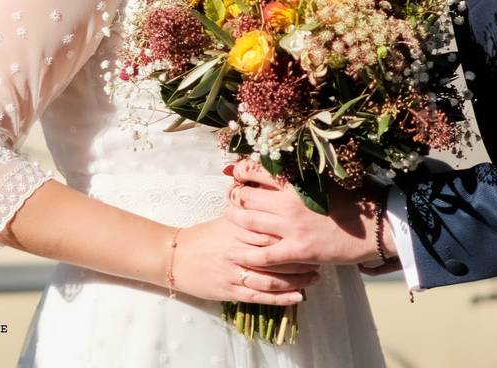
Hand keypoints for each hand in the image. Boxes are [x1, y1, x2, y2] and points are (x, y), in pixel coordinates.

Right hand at [170, 217, 319, 305]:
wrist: (175, 257)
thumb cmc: (204, 236)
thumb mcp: (226, 218)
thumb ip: (249, 213)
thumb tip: (272, 199)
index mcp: (239, 228)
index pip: (274, 230)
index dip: (295, 233)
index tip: (313, 233)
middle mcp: (239, 249)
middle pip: (278, 254)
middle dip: (302, 257)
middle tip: (321, 256)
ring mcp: (234, 272)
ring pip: (272, 278)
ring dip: (297, 280)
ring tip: (315, 277)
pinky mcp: (230, 291)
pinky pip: (260, 296)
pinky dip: (281, 298)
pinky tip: (298, 297)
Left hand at [224, 159, 398, 268]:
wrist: (377, 226)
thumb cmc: (357, 199)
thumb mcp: (328, 178)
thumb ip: (303, 172)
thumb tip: (281, 164)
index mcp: (297, 180)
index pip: (255, 170)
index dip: (240, 171)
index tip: (236, 174)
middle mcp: (289, 201)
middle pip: (244, 196)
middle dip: (234, 197)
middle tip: (235, 200)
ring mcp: (291, 227)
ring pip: (246, 222)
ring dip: (237, 221)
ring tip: (237, 221)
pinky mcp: (297, 251)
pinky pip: (261, 255)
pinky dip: (247, 255)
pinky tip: (239, 254)